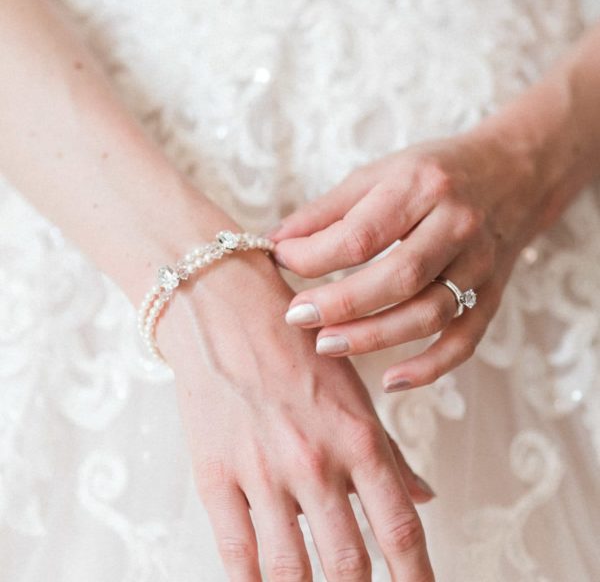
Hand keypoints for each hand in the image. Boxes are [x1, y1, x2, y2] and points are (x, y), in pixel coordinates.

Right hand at [156, 251, 434, 580]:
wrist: (225, 311)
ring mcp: (263, 472)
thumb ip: (388, 451)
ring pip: (291, 572)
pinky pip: (238, 556)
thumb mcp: (351, 391)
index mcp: (358, 437)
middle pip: (349, 564)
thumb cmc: (294, 348)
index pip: (400, 530)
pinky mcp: (216, 477)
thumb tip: (424, 497)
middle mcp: (315, 460)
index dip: (417, 579)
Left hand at [269, 127, 562, 391]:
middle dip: (340, 304)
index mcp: (421, 187)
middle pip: (396, 278)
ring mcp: (480, 265)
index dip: (312, 256)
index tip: (280, 261)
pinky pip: (464, 341)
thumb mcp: (378, 174)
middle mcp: (457, 226)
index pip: (359, 235)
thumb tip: (276, 242)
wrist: (513, 174)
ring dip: (373, 338)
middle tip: (297, 316)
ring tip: (325, 345)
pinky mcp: (492, 296)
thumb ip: (327, 210)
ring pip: (428, 314)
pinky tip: (391, 382)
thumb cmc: (433, 173)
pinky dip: (429, 368)